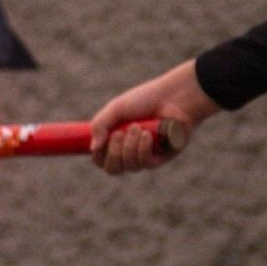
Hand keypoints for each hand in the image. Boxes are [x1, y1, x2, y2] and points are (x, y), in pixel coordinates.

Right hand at [89, 59, 222, 175]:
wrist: (173, 97)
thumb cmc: (145, 99)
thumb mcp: (117, 108)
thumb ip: (100, 124)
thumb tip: (93, 147)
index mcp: (115, 138)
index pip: (100, 158)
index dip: (98, 155)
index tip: (100, 142)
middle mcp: (128, 150)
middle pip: (112, 168)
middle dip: (113, 152)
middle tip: (119, 133)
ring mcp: (144, 156)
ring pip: (128, 166)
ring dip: (130, 146)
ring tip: (138, 127)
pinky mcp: (159, 158)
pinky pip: (144, 164)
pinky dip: (143, 149)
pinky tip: (148, 135)